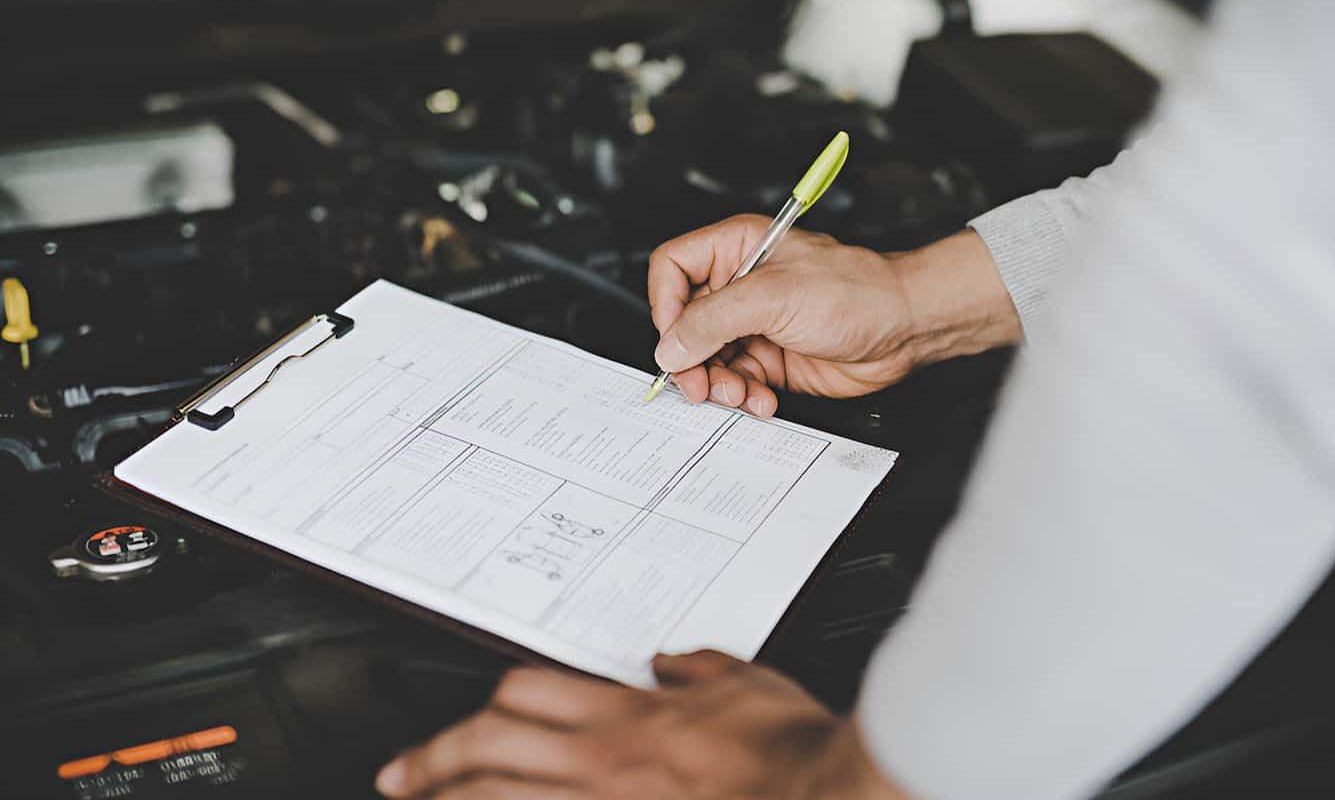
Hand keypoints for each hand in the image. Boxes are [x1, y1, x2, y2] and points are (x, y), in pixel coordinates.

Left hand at [375, 651, 905, 799]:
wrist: (823, 793)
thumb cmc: (790, 750)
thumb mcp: (748, 683)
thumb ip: (702, 669)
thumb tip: (673, 662)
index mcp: (627, 717)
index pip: (528, 693)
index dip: (489, 703)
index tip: (473, 717)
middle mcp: (600, 766)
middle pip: (488, 749)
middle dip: (431, 762)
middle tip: (397, 776)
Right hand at [647, 216, 1019, 414]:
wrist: (904, 329)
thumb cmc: (858, 291)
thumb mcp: (774, 297)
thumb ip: (714, 321)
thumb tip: (671, 345)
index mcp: (736, 248)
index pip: (672, 269)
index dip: (666, 306)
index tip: (676, 339)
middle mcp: (740, 285)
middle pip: (684, 324)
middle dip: (690, 359)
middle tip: (699, 384)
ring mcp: (754, 323)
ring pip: (707, 359)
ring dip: (717, 383)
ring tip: (738, 393)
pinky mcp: (770, 357)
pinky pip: (736, 381)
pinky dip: (743, 395)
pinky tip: (761, 398)